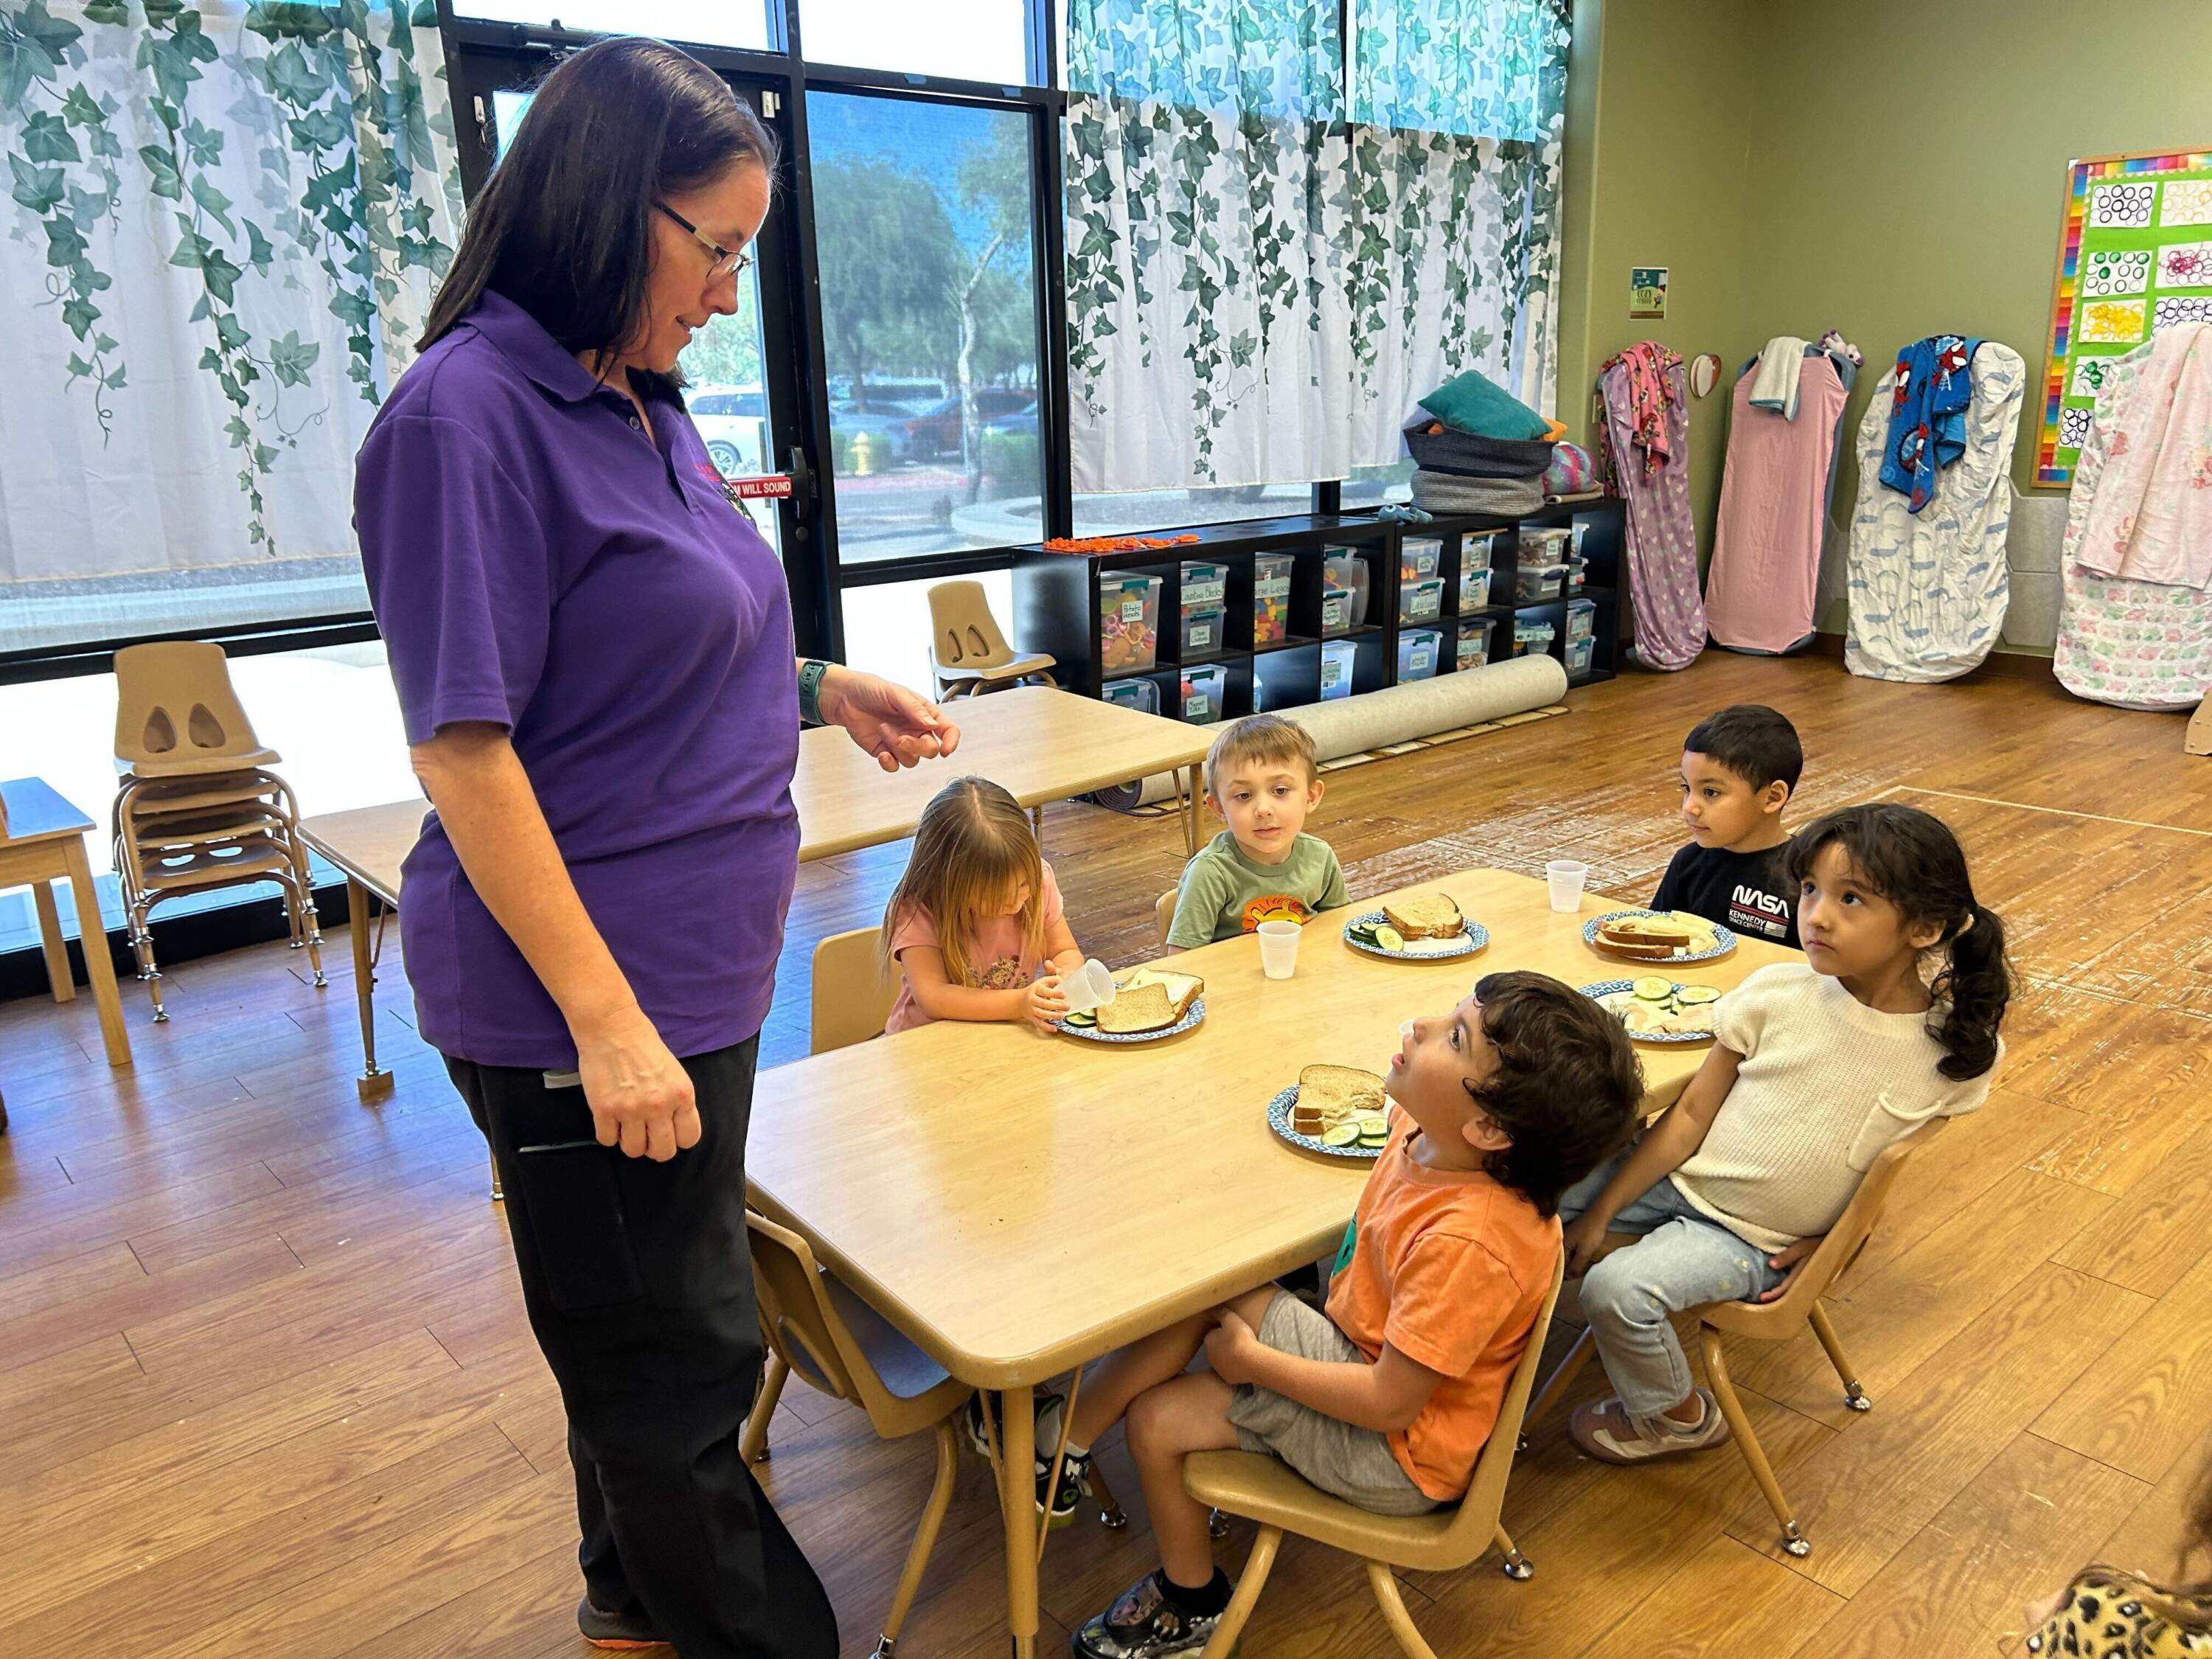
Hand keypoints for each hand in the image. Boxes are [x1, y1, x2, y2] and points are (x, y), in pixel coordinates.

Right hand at [573, 1003, 699, 1160]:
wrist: (612, 1028)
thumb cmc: (644, 1045)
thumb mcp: (675, 1072)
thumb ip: (677, 1101)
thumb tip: (674, 1129)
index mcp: (681, 1094)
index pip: (689, 1138)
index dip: (678, 1139)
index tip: (669, 1133)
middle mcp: (659, 1105)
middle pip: (662, 1152)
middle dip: (655, 1148)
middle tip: (647, 1136)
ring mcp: (630, 1109)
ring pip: (634, 1150)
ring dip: (630, 1142)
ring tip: (627, 1126)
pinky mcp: (604, 1110)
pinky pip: (607, 1140)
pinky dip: (608, 1134)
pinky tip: (610, 1119)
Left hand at [817, 667, 960, 772]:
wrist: (845, 698)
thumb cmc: (871, 689)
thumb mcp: (895, 693)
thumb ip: (915, 709)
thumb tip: (933, 725)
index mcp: (924, 714)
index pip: (948, 730)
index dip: (951, 741)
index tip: (945, 749)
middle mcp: (915, 730)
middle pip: (930, 750)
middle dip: (916, 747)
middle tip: (901, 738)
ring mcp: (901, 742)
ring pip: (912, 760)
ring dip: (897, 749)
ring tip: (882, 729)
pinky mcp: (885, 752)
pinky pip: (895, 766)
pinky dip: (889, 763)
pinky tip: (881, 752)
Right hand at [1024, 975, 1070, 1030]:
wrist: (1020, 1001)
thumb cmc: (1036, 990)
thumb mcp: (1042, 982)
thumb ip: (1052, 979)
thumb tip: (1062, 979)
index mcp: (1036, 989)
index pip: (1045, 991)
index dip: (1055, 993)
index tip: (1064, 995)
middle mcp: (1032, 999)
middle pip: (1044, 1004)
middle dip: (1056, 1006)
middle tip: (1067, 1007)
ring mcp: (1031, 1010)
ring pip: (1041, 1014)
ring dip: (1053, 1016)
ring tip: (1063, 1015)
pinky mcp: (1032, 1018)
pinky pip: (1039, 1024)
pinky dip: (1046, 1027)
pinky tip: (1055, 1029)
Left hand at [1204, 1310, 1260, 1385]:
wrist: (1249, 1361)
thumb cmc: (1239, 1337)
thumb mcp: (1231, 1318)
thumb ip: (1222, 1312)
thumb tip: (1215, 1309)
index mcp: (1209, 1340)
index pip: (1211, 1333)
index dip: (1220, 1330)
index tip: (1230, 1329)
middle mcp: (1210, 1356)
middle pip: (1216, 1348)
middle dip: (1223, 1344)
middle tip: (1237, 1340)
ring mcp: (1218, 1369)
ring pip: (1222, 1360)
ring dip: (1229, 1356)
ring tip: (1242, 1352)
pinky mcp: (1228, 1379)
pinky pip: (1231, 1371)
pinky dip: (1236, 1367)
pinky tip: (1244, 1363)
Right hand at [1563, 1212, 1613, 1276]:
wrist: (1599, 1215)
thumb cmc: (1591, 1234)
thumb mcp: (1585, 1253)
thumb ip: (1576, 1266)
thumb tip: (1568, 1278)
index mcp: (1561, 1245)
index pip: (1561, 1263)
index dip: (1566, 1273)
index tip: (1570, 1283)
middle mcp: (1562, 1240)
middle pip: (1564, 1258)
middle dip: (1568, 1268)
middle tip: (1575, 1278)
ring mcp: (1568, 1236)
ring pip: (1568, 1253)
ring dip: (1573, 1261)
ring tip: (1578, 1270)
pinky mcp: (1574, 1234)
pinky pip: (1572, 1248)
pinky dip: (1576, 1255)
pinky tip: (1581, 1259)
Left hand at [1754, 1235, 1823, 1302]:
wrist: (1833, 1244)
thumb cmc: (1816, 1243)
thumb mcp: (1801, 1247)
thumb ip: (1787, 1256)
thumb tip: (1771, 1264)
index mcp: (1803, 1274)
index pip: (1786, 1288)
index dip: (1774, 1294)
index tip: (1761, 1297)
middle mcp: (1806, 1281)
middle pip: (1789, 1293)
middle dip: (1775, 1298)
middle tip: (1760, 1300)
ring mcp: (1809, 1280)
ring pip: (1793, 1291)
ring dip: (1781, 1294)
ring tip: (1767, 1297)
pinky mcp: (1809, 1278)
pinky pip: (1796, 1286)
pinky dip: (1787, 1289)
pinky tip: (1780, 1289)